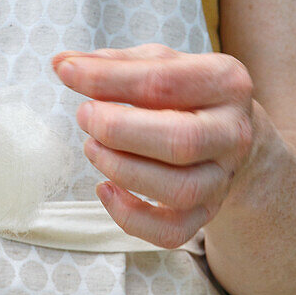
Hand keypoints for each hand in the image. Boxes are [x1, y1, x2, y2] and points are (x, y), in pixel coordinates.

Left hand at [51, 43, 255, 248]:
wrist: (233, 135)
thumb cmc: (186, 94)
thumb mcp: (161, 64)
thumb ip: (114, 63)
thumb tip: (62, 64)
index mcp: (225, 82)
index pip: (164, 81)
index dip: (109, 79)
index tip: (68, 73)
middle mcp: (233, 132)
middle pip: (180, 140)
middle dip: (120, 130)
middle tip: (84, 116)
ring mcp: (223, 177)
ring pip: (179, 189)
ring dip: (122, 170)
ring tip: (92, 148)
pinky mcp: (208, 212)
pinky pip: (172, 231)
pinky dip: (131, 217)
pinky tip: (105, 189)